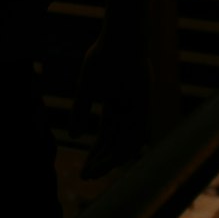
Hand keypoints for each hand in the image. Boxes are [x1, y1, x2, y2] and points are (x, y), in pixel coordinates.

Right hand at [69, 31, 151, 179]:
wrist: (121, 41)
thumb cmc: (103, 58)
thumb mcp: (86, 88)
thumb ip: (80, 111)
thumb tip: (73, 137)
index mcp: (114, 106)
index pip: (105, 137)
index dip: (94, 153)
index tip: (83, 169)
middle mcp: (127, 113)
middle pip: (114, 145)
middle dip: (100, 161)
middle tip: (85, 176)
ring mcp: (137, 112)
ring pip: (125, 146)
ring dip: (109, 161)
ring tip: (93, 172)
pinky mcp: (145, 110)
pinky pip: (137, 137)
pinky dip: (124, 151)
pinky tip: (110, 161)